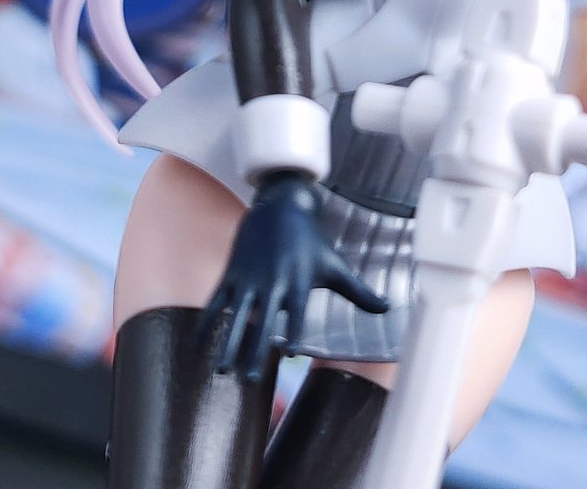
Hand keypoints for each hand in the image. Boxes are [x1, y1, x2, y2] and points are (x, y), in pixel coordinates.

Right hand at [204, 172, 386, 379]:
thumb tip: (389, 310)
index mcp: (300, 282)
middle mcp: (274, 281)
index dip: (293, 332)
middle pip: (264, 320)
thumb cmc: (311, 243)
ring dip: (228, 342)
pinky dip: (207, 321)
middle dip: (255, 349)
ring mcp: (250, 277)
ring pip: (237, 315)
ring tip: (221, 370)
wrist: (279, 206)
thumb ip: (359, 293)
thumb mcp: (335, 265)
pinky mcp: (233, 273)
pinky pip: (218, 300)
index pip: (297, 312)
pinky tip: (197, 344)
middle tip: (250, 380)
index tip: (288, 355)